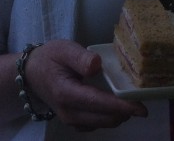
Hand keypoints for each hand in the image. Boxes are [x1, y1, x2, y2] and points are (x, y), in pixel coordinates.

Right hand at [23, 40, 146, 131]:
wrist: (32, 74)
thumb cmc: (50, 58)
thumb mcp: (63, 49)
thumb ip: (80, 57)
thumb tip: (97, 65)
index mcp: (66, 93)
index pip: (97, 103)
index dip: (121, 106)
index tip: (141, 108)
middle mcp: (69, 112)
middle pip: (104, 118)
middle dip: (125, 112)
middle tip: (140, 98)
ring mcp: (71, 120)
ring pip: (103, 123)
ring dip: (119, 114)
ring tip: (130, 100)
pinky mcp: (75, 123)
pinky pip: (98, 124)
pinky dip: (110, 117)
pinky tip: (116, 104)